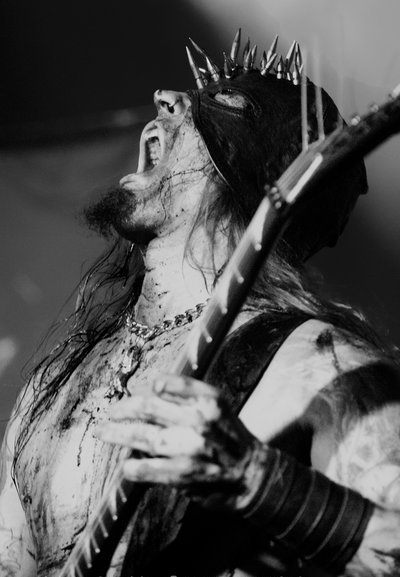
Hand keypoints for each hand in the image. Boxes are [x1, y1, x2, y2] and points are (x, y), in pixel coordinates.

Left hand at [97, 374, 259, 509]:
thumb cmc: (228, 436)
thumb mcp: (216, 407)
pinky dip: (133, 466)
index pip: (169, 383)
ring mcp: (191, 447)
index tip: (135, 390)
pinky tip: (125, 465)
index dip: (146, 386)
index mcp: (209, 399)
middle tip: (110, 411)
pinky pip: (148, 467)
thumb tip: (146, 390)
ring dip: (117, 433)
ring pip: (143, 436)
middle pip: (148, 407)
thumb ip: (186, 396)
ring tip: (102, 431)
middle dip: (123, 408)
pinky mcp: (184, 474)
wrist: (252, 474)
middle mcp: (200, 419)